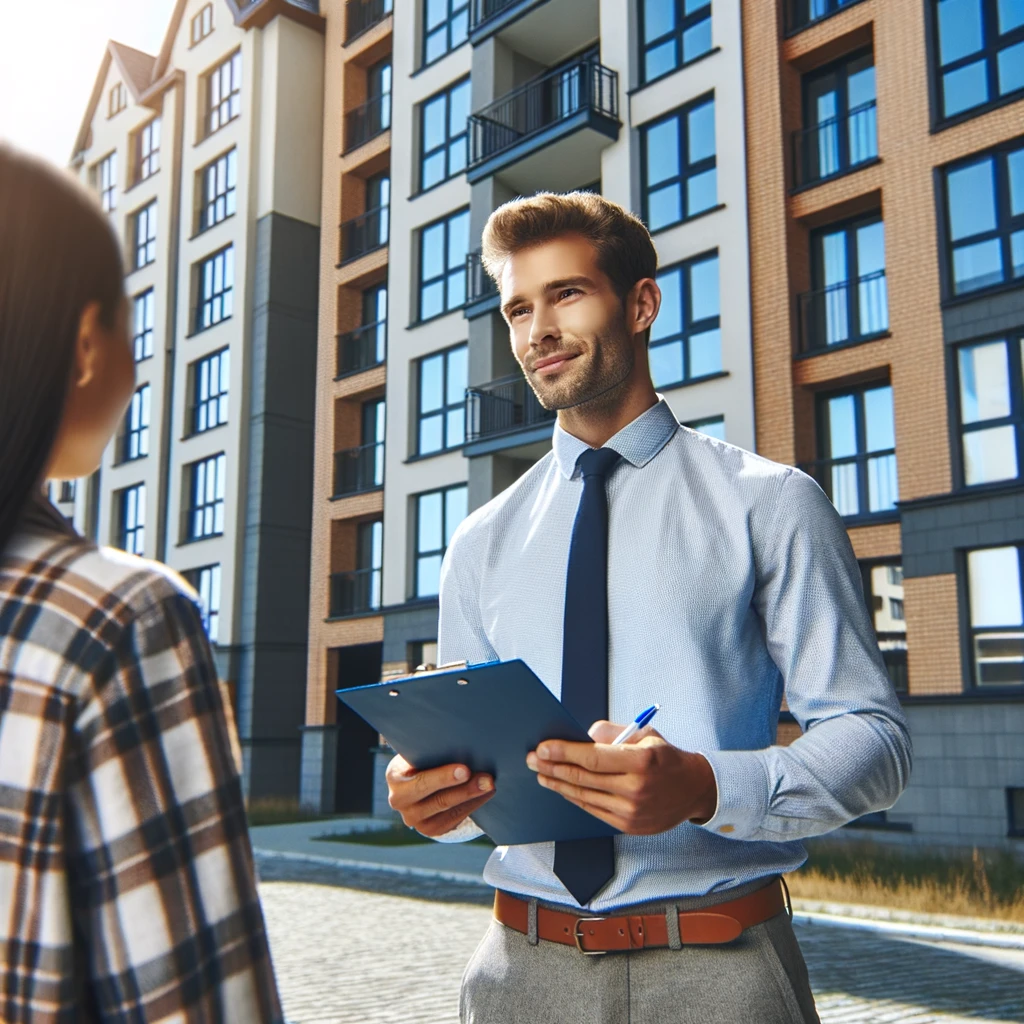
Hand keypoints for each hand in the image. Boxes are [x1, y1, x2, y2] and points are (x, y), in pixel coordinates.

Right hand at [385, 754, 494, 836]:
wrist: (415, 777)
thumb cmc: (421, 756)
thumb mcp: (420, 750)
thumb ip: (434, 750)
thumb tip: (465, 743)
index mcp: (395, 777)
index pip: (421, 781)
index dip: (443, 777)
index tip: (465, 770)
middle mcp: (400, 802)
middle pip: (438, 800)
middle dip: (465, 790)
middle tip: (487, 779)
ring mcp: (415, 819)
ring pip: (448, 810)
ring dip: (473, 796)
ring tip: (491, 784)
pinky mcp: (430, 829)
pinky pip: (454, 818)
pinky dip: (473, 805)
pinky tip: (486, 794)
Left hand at [525, 721, 716, 834]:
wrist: (694, 789)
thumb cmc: (665, 756)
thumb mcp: (644, 733)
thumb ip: (611, 732)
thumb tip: (581, 735)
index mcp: (641, 761)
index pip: (593, 757)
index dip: (564, 752)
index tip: (542, 747)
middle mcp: (636, 789)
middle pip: (584, 778)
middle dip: (553, 767)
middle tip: (532, 759)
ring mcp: (632, 811)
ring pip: (584, 796)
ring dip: (558, 784)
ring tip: (542, 774)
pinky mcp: (628, 826)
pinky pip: (593, 810)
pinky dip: (574, 798)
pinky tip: (562, 788)